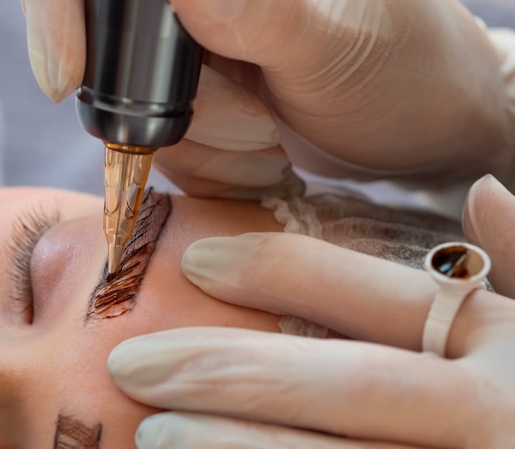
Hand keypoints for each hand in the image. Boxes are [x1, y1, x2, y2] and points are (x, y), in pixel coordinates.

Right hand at [19, 0, 514, 198]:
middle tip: (262, 113)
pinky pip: (171, 157)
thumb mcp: (335, 41)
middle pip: (113, 62)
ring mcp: (195, 61)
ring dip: (211, 145)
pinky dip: (218, 168)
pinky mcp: (202, 109)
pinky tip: (271, 152)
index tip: (65, 78)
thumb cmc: (400, 68)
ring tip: (277, 128)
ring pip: (142, 125)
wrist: (415, 129)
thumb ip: (261, 9)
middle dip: (179, 113)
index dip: (59, 11)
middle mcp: (196, 4)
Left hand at [107, 175, 514, 447]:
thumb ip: (513, 261)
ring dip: (230, 446)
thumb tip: (485, 189)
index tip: (197, 258)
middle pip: (343, 382)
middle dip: (230, 370)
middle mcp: (485, 416)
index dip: (281, 272)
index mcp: (502, 345)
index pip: (376, 296)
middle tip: (135, 361)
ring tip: (152, 428)